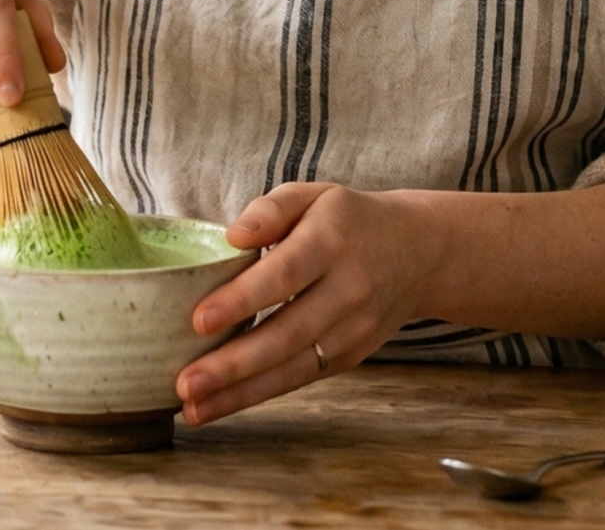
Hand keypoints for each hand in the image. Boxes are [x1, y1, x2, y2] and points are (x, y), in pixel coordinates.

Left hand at [174, 183, 434, 425]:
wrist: (419, 253)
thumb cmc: (347, 220)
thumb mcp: (312, 196)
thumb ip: (270, 209)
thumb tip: (232, 236)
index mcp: (332, 242)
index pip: (284, 275)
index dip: (242, 300)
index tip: (199, 320)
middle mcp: (348, 290)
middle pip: (288, 333)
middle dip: (234, 364)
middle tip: (186, 382)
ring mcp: (354, 330)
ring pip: (295, 366)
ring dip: (241, 392)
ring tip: (194, 408)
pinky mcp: (351, 356)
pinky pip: (302, 378)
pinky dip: (260, 395)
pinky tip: (221, 404)